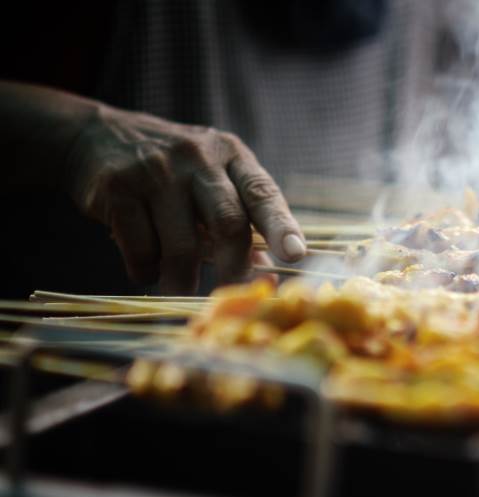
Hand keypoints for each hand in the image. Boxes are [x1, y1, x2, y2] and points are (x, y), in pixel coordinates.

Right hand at [65, 105, 305, 293]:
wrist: (97, 135)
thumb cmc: (173, 169)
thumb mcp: (213, 176)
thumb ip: (241, 217)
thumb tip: (266, 268)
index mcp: (231, 156)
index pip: (263, 194)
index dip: (281, 226)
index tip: (295, 255)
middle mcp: (198, 159)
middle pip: (228, 222)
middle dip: (233, 267)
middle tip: (229, 293)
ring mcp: (156, 172)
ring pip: (182, 245)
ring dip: (183, 279)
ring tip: (180, 286)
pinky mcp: (117, 188)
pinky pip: (140, 248)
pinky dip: (147, 270)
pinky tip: (148, 269)